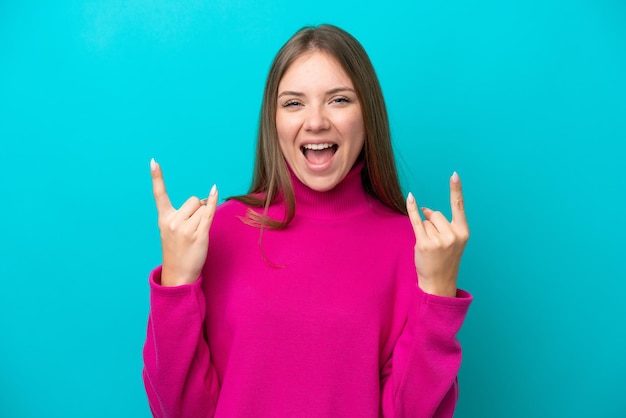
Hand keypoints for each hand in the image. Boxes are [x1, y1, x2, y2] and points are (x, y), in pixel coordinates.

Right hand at [150, 158, 217, 286]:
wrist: (178, 275)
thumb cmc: (177, 252)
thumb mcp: (171, 232)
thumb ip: (182, 215)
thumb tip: (203, 200)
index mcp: (164, 219)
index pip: (159, 195)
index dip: (157, 177)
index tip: (153, 161)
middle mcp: (173, 221)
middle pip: (192, 200)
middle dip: (197, 209)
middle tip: (192, 228)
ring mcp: (185, 228)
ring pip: (202, 208)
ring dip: (204, 217)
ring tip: (197, 234)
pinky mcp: (199, 234)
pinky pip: (208, 212)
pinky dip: (213, 201)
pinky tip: (214, 190)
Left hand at [406, 172, 468, 296]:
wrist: (439, 283)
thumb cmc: (445, 261)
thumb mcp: (453, 242)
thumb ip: (444, 224)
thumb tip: (426, 209)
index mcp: (463, 232)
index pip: (458, 206)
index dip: (456, 189)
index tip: (454, 174)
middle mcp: (453, 235)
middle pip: (436, 214)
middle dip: (432, 223)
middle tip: (435, 243)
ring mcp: (439, 240)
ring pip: (426, 222)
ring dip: (425, 231)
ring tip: (430, 249)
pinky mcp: (424, 244)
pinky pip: (416, 222)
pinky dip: (412, 210)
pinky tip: (410, 198)